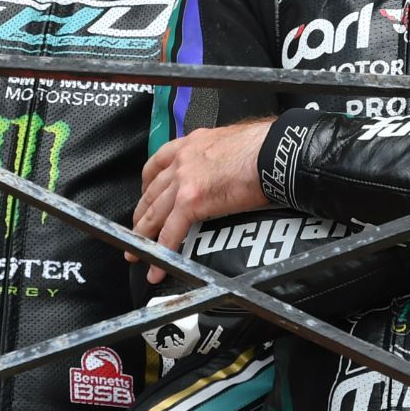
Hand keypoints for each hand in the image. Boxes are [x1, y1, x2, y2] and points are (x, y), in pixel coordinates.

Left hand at [131, 119, 271, 283]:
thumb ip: (218, 157)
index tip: (145, 195)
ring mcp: (183, 180)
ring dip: (142, 236)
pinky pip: (170, 232)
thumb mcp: (232, 143)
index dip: (147, 184)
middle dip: (140, 214)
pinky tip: (158, 267)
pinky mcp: (191, 201)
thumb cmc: (264, 147)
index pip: (158, 163)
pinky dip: (162, 253)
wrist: (274, 153)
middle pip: (151, 192)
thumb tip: (226, 172)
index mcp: (192, 143)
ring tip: (136, 253)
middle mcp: (182, 159)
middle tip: (135, 230)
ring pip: (153, 213)